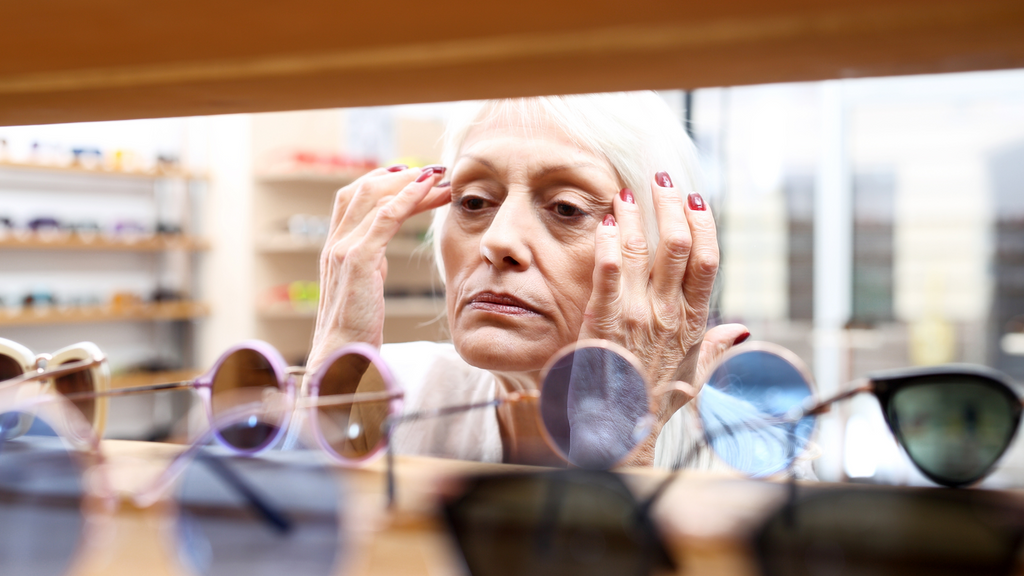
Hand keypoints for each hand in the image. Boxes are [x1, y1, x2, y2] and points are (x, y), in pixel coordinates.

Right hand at [307, 165, 449, 372]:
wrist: (339, 357)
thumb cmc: (355, 331)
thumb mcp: (362, 289)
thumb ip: (367, 266)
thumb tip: (380, 256)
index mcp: (334, 248)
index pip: (352, 199)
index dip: (380, 181)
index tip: (411, 175)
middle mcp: (335, 244)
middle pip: (363, 190)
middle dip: (400, 176)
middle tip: (433, 171)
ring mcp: (343, 250)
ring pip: (375, 197)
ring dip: (410, 183)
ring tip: (439, 177)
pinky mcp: (358, 260)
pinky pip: (385, 217)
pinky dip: (407, 198)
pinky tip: (428, 189)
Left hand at [578, 174, 746, 463]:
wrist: (618, 433)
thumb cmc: (652, 404)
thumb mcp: (692, 378)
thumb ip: (715, 350)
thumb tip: (742, 330)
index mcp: (693, 324)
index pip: (709, 263)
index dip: (704, 225)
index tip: (697, 198)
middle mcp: (669, 316)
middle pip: (680, 247)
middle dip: (672, 206)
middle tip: (662, 178)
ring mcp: (637, 318)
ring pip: (644, 252)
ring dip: (636, 215)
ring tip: (627, 190)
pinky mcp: (604, 324)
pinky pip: (608, 274)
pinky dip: (608, 244)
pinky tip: (606, 222)